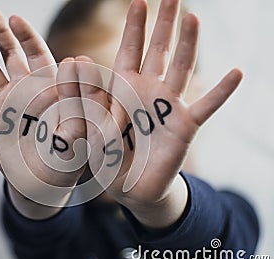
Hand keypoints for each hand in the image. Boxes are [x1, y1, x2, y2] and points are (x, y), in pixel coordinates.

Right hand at [0, 9, 85, 218]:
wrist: (44, 181)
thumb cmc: (67, 157)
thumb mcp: (80, 131)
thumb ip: (82, 100)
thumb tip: (77, 61)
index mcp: (47, 86)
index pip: (38, 54)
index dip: (27, 36)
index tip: (15, 20)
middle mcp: (24, 88)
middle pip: (11, 54)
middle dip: (1, 33)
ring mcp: (4, 103)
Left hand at [77, 0, 241, 227]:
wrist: (129, 186)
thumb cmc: (107, 155)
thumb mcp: (89, 126)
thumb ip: (84, 95)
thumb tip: (75, 59)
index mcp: (124, 89)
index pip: (130, 51)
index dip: (134, 27)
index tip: (138, 1)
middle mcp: (148, 91)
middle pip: (159, 51)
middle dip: (164, 24)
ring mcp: (168, 106)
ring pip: (181, 69)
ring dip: (188, 44)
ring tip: (193, 18)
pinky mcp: (185, 126)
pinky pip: (206, 106)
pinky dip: (221, 91)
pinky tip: (237, 72)